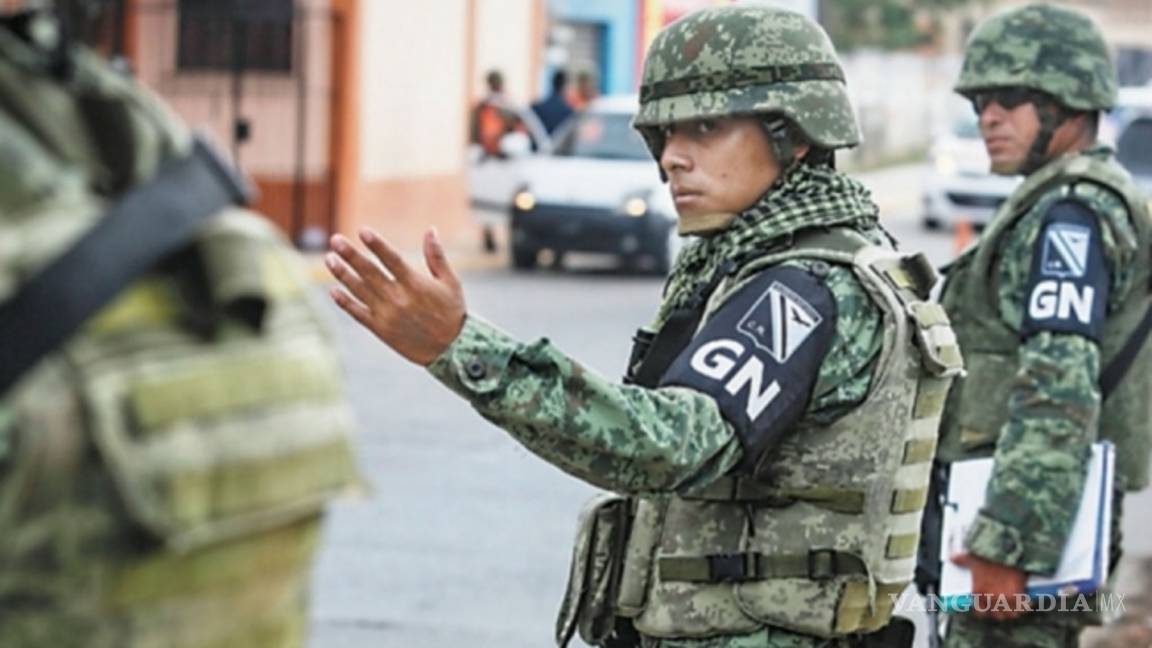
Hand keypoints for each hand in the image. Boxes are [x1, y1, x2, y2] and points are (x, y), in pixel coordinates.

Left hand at [327, 227, 465, 365]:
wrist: (451, 350)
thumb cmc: (452, 313)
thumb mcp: (450, 282)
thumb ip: (437, 256)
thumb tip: (431, 229)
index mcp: (416, 285)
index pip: (391, 260)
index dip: (377, 245)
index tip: (362, 231)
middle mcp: (399, 299)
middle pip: (369, 273)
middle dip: (351, 255)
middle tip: (335, 240)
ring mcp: (387, 315)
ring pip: (359, 291)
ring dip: (342, 274)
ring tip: (329, 259)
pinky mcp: (380, 329)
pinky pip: (358, 313)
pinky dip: (345, 302)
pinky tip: (333, 290)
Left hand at [951, 552, 1028, 620]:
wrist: (1007, 553)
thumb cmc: (989, 556)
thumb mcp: (973, 558)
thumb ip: (962, 561)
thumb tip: (952, 559)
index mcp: (978, 592)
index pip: (980, 612)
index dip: (984, 612)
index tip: (988, 610)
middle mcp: (990, 598)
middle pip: (996, 616)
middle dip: (998, 613)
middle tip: (1001, 609)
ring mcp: (1004, 599)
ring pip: (1008, 616)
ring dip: (1010, 613)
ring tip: (1011, 609)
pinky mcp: (1017, 597)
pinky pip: (1020, 610)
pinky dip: (1022, 609)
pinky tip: (1022, 606)